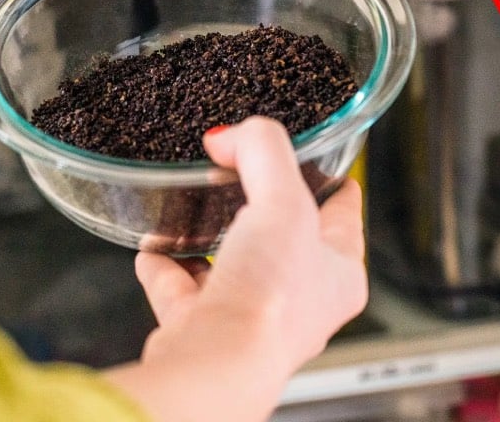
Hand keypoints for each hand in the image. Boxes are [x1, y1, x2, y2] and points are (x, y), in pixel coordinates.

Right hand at [106, 116, 367, 421]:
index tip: (319, 156)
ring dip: (207, 237)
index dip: (332, 179)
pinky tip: (154, 248)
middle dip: (257, 206)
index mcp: (338, 274)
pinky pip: (181, 292)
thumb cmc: (270, 297)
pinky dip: (166, 268)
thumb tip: (231, 136)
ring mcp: (250, 318)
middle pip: (282, 238)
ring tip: (191, 207)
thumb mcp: (283, 199)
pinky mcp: (204, 330)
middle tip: (238, 174)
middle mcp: (299, 302)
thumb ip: (262, 150)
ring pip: (231, 267)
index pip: (345, 213)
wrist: (217, 362)